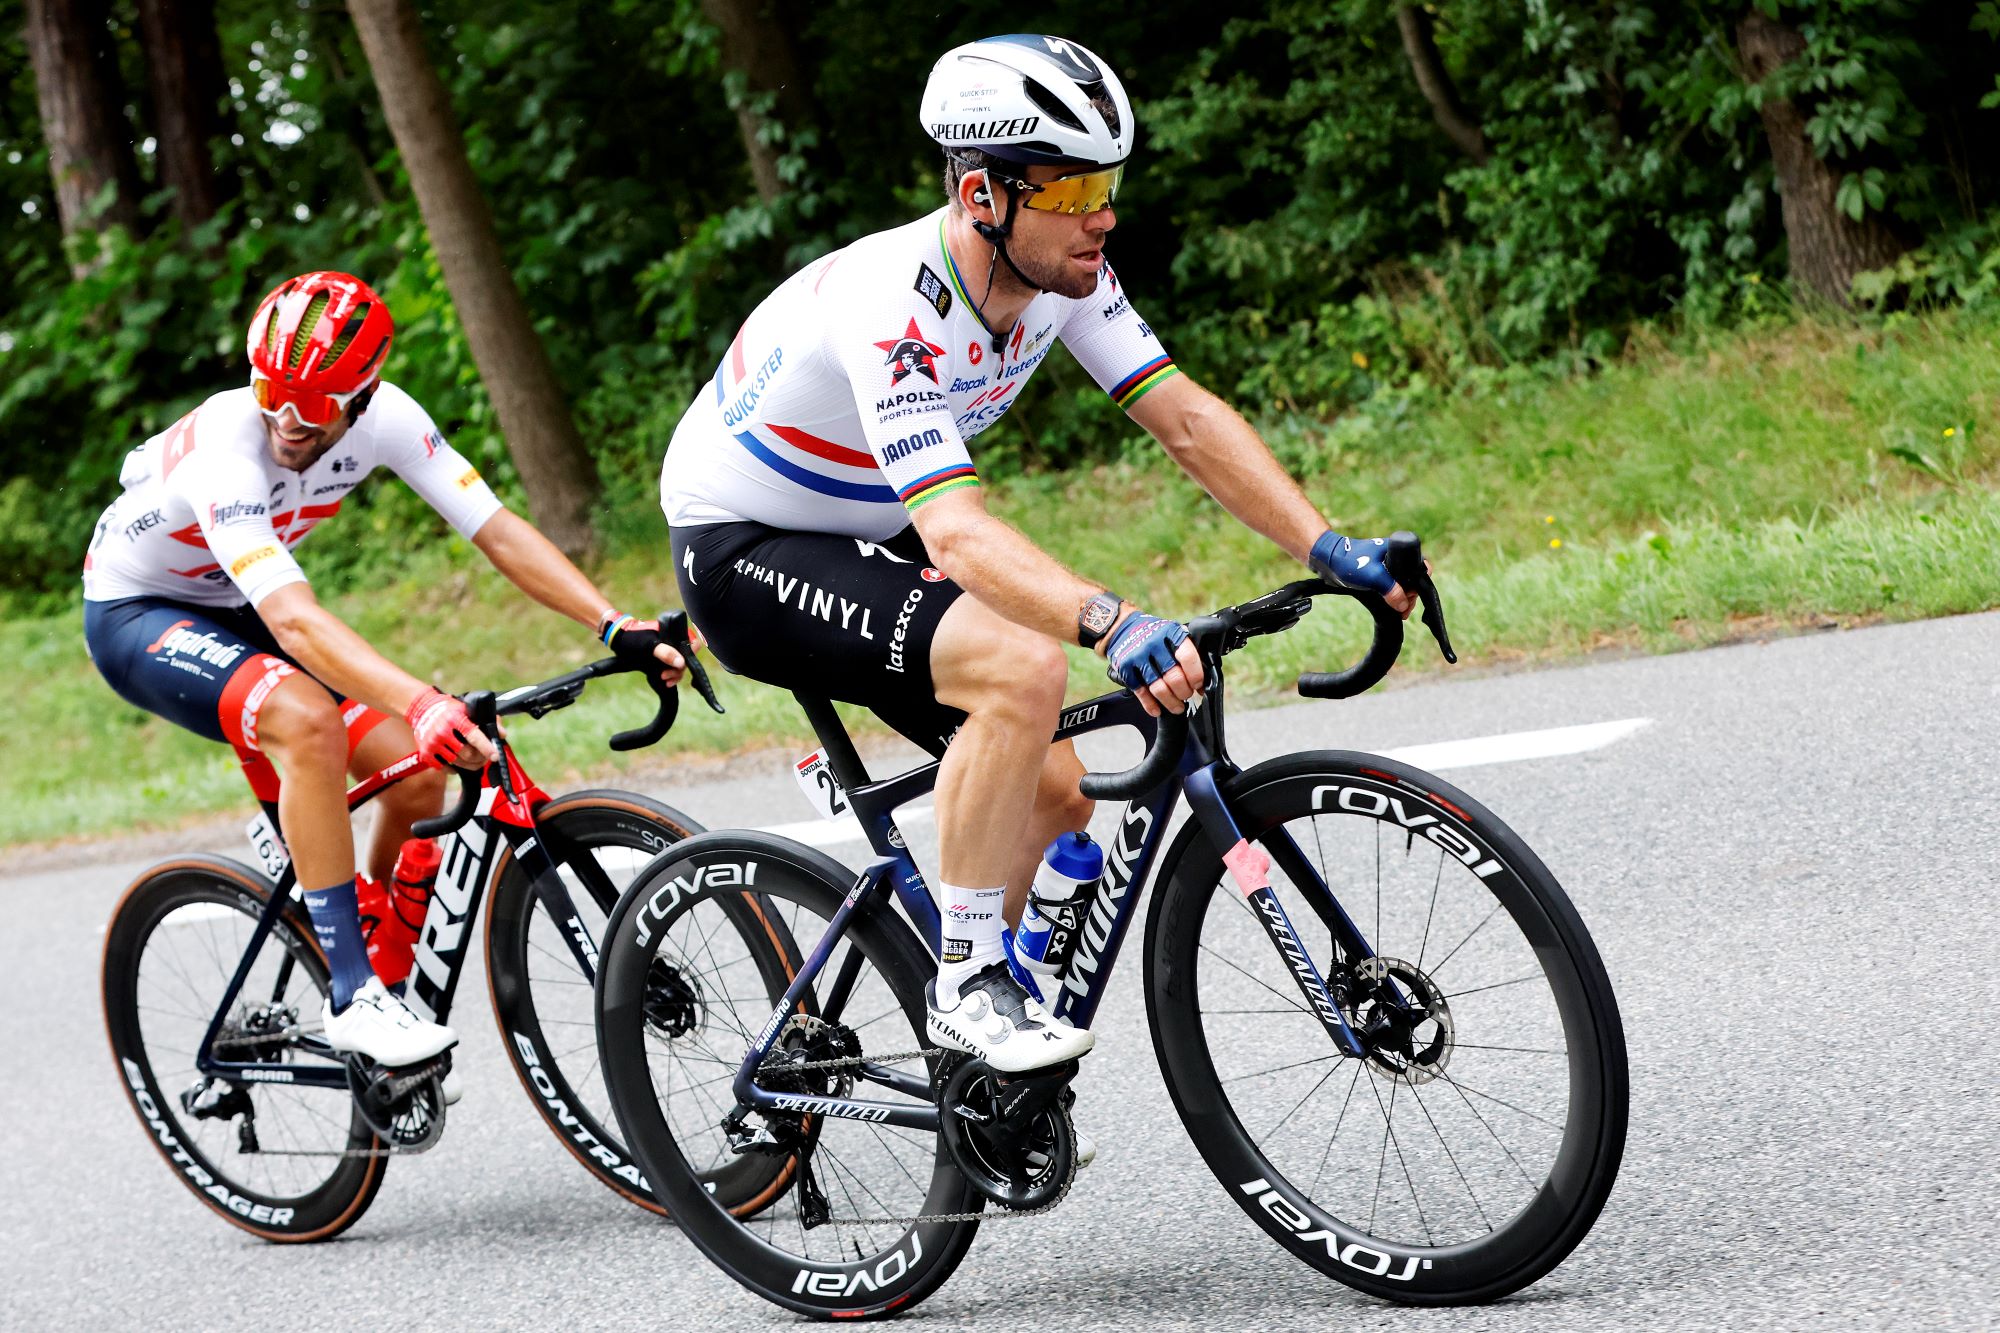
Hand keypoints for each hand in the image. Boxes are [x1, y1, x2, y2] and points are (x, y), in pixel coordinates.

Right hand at [404, 687, 497, 769]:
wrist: (423, 708)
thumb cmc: (450, 709)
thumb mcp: (468, 709)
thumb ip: (487, 719)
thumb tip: (501, 734)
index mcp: (455, 719)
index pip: (474, 737)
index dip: (486, 748)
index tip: (495, 756)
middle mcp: (442, 732)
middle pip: (467, 754)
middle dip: (480, 758)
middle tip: (485, 757)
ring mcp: (432, 744)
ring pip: (457, 763)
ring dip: (469, 764)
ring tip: (475, 760)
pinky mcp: (426, 753)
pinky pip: (445, 768)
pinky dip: (455, 768)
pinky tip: (460, 761)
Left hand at [600, 611, 688, 685]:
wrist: (617, 640)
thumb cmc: (632, 638)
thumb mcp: (647, 645)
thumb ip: (665, 652)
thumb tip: (681, 663)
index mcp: (674, 633)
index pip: (692, 642)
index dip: (691, 654)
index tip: (681, 664)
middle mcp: (674, 642)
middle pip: (687, 657)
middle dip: (678, 669)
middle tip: (666, 675)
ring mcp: (669, 651)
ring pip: (680, 665)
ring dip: (675, 674)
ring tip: (664, 680)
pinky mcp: (663, 659)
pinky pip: (673, 669)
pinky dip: (671, 676)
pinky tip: (666, 682)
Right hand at [1104, 610, 1204, 716]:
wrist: (1122, 629)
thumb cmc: (1155, 635)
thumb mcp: (1172, 634)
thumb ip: (1186, 652)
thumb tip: (1203, 681)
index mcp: (1171, 633)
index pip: (1187, 657)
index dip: (1196, 675)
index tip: (1199, 686)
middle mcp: (1154, 643)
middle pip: (1174, 676)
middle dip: (1184, 692)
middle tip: (1187, 695)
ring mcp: (1138, 656)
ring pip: (1158, 688)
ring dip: (1170, 702)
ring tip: (1177, 707)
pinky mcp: (1125, 668)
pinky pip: (1141, 692)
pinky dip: (1150, 705)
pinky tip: (1157, 710)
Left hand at [1309, 530, 1429, 621]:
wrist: (1327, 560)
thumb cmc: (1350, 562)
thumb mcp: (1374, 576)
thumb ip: (1391, 590)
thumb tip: (1404, 605)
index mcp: (1396, 551)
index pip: (1419, 566)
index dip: (1418, 582)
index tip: (1411, 597)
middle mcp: (1393, 558)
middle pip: (1411, 578)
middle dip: (1410, 595)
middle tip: (1404, 610)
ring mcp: (1385, 567)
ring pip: (1401, 585)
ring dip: (1402, 599)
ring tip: (1400, 613)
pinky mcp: (1376, 575)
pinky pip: (1390, 587)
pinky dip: (1393, 598)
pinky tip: (1394, 609)